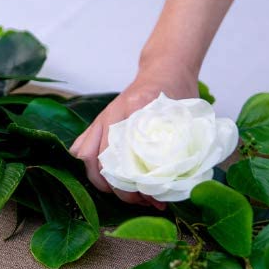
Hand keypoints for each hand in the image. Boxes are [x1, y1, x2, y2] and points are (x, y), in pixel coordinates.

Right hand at [69, 62, 198, 206]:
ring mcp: (102, 117)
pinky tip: (107, 182)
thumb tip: (179, 186)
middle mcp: (114, 112)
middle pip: (100, 162)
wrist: (166, 68)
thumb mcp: (187, 115)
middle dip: (119, 190)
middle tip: (142, 200)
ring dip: (101, 183)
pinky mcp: (97, 122)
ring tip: (126, 194)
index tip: (154, 198)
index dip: (136, 184)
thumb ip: (182, 144)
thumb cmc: (179, 92)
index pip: (125, 155)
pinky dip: (88, 169)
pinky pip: (81, 149)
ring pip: (84, 158)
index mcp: (139, 108)